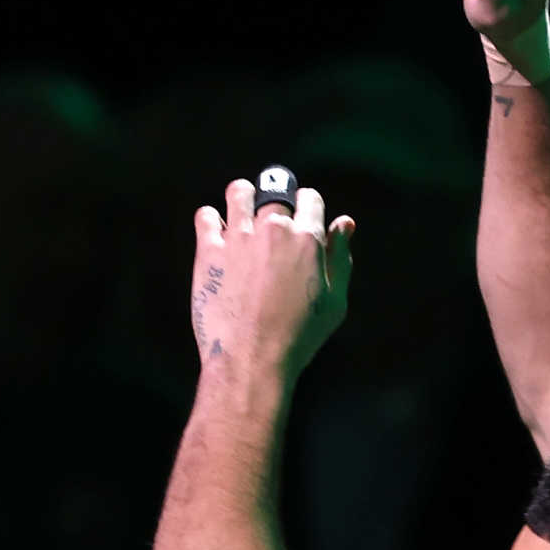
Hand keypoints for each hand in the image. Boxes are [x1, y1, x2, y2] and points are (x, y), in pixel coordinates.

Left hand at [189, 176, 353, 379]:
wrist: (252, 356)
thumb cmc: (301, 334)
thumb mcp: (335, 301)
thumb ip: (340, 258)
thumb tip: (344, 223)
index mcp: (307, 239)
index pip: (309, 198)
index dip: (307, 204)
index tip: (302, 214)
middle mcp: (273, 228)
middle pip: (274, 192)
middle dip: (275, 201)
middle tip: (270, 221)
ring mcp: (238, 236)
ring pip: (237, 192)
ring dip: (242, 197)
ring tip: (241, 211)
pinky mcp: (209, 249)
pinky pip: (205, 215)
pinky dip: (211, 220)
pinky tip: (216, 234)